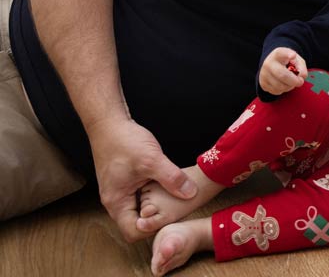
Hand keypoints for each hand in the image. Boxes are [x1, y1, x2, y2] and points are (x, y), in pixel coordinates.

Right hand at [87, 116, 196, 240]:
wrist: (110, 124)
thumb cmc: (124, 141)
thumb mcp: (152, 160)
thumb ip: (171, 178)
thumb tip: (190, 194)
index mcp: (117, 203)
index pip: (134, 232)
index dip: (153, 229)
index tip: (171, 216)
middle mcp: (116, 201)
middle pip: (138, 223)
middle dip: (158, 218)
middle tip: (178, 207)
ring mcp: (122, 192)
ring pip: (142, 209)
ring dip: (158, 205)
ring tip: (175, 196)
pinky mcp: (128, 183)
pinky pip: (143, 196)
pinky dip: (155, 194)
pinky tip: (168, 184)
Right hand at [259, 47, 306, 94]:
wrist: (272, 65)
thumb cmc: (287, 62)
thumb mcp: (296, 60)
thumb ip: (301, 66)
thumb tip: (302, 76)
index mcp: (278, 54)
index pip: (281, 53)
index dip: (287, 54)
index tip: (293, 55)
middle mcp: (268, 63)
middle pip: (282, 75)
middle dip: (294, 81)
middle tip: (301, 81)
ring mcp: (264, 74)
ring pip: (280, 86)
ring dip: (290, 86)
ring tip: (291, 81)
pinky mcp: (263, 84)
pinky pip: (277, 91)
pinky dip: (283, 90)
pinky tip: (284, 84)